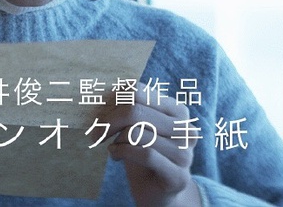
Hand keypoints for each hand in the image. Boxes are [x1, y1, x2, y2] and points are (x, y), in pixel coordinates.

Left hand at [99, 86, 201, 206]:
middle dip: (108, 121)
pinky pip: (144, 154)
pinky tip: (115, 155)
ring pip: (136, 132)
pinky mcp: (179, 176)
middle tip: (96, 133)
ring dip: (116, 141)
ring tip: (113, 147)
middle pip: (135, 110)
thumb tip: (99, 91)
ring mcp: (185, 153)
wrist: (156, 192)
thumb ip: (127, 107)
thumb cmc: (142, 153)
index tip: (99, 113)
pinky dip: (122, 152)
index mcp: (177, 110)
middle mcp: (186, 128)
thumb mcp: (136, 126)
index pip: (137, 91)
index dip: (112, 100)